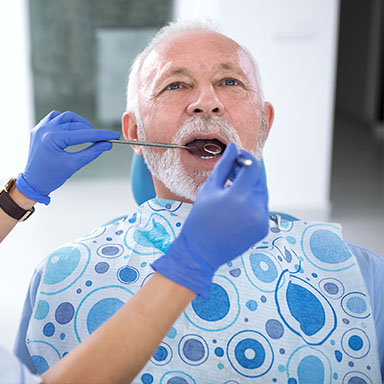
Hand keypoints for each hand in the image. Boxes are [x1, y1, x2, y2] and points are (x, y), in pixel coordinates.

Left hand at [16, 111, 119, 203]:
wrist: (33, 183)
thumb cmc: (51, 177)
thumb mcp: (74, 165)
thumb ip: (92, 152)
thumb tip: (106, 145)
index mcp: (53, 139)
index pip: (83, 134)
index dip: (101, 135)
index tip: (113, 135)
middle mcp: (45, 130)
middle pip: (76, 124)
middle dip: (92, 131)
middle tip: (103, 140)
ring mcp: (41, 128)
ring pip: (66, 117)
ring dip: (79, 123)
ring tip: (89, 133)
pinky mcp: (39, 129)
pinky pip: (55, 117)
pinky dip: (66, 121)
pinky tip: (73, 128)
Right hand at [152, 143, 268, 295]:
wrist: (201, 252)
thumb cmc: (200, 220)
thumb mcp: (209, 189)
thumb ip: (224, 165)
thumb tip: (234, 148)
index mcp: (240, 196)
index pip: (252, 166)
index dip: (245, 157)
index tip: (237, 157)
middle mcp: (255, 208)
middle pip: (258, 179)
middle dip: (247, 173)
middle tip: (232, 173)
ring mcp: (262, 220)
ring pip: (262, 193)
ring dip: (250, 187)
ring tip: (232, 190)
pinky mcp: (264, 229)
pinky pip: (262, 208)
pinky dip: (253, 203)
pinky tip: (237, 206)